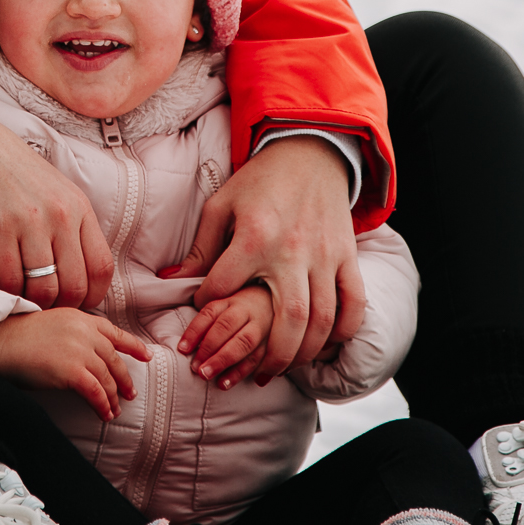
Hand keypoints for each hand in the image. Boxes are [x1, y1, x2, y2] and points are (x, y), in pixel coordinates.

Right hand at [0, 105, 113, 308]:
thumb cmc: (15, 173)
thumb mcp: (58, 192)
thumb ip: (72, 228)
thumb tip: (81, 274)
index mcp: (79, 208)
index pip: (102, 267)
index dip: (93, 297)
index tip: (77, 304)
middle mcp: (60, 216)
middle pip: (75, 285)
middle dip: (62, 306)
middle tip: (48, 308)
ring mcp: (29, 222)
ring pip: (45, 289)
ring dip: (36, 304)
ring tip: (27, 300)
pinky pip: (10, 280)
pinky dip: (9, 293)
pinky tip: (4, 288)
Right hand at [0, 309, 151, 421]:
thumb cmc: (17, 337)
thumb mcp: (52, 324)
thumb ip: (74, 334)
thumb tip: (89, 357)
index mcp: (80, 317)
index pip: (113, 331)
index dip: (132, 345)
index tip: (146, 355)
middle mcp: (84, 331)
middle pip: (113, 358)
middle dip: (124, 378)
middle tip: (129, 392)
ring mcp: (80, 350)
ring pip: (107, 377)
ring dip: (113, 397)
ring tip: (115, 409)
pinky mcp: (72, 371)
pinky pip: (96, 392)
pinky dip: (103, 405)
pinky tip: (104, 414)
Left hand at [168, 135, 363, 382]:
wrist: (309, 151)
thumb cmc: (259, 181)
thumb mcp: (220, 206)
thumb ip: (199, 248)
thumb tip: (170, 281)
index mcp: (253, 236)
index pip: (222, 288)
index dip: (206, 304)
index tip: (201, 310)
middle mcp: (291, 251)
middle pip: (288, 321)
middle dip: (271, 357)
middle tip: (256, 373)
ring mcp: (324, 256)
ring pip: (322, 321)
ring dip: (304, 352)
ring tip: (285, 366)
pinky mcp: (346, 256)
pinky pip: (353, 303)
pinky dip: (343, 330)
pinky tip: (325, 343)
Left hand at [178, 282, 274, 388]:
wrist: (281, 294)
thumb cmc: (244, 292)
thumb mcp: (223, 283)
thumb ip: (196, 274)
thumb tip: (164, 274)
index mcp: (231, 296)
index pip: (210, 312)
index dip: (195, 331)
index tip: (183, 349)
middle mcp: (247, 308)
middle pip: (227, 328)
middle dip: (211, 349)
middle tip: (197, 369)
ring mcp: (263, 324)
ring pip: (245, 343)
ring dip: (227, 363)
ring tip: (211, 379)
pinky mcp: (275, 339)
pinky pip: (262, 356)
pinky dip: (246, 371)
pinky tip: (230, 383)